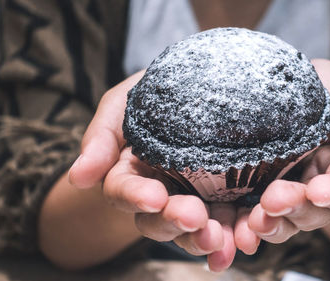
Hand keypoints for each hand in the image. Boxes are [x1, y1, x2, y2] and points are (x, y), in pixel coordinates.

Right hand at [67, 71, 236, 270]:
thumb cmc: (151, 92)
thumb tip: (81, 178)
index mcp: (131, 173)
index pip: (124, 190)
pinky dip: (237, 234)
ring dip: (205, 239)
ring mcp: (194, 198)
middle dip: (174, 222)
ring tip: (221, 240)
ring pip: (193, 229)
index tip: (153, 196)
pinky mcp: (226, 198)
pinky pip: (230, 222)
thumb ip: (101, 139)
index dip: (136, 196)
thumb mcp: (121, 106)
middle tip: (193, 217)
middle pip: (158, 219)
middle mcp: (160, 193)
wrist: (195, 85)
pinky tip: (248, 241)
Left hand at [234, 59, 329, 251]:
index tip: (321, 192)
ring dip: (272, 225)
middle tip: (275, 200)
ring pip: (284, 221)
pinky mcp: (252, 194)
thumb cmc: (320, 86)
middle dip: (297, 209)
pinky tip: (236, 234)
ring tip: (255, 222)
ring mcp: (283, 191)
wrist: (275, 81)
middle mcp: (314, 186)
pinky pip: (251, 218)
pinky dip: (244, 229)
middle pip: (315, 212)